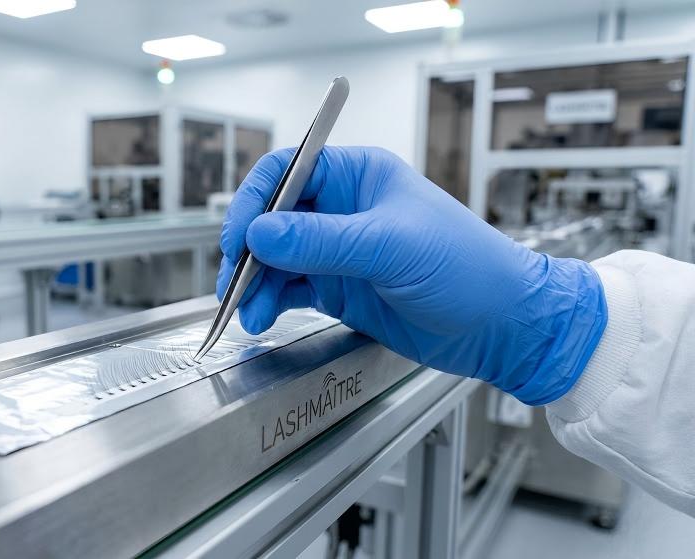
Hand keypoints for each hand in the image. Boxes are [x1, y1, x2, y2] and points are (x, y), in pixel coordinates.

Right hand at [218, 146, 606, 404]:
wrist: (503, 327)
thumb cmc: (468, 268)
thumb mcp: (392, 247)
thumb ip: (322, 241)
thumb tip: (260, 232)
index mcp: (358, 176)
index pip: (287, 172)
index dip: (255, 201)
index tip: (239, 236)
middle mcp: (342, 209)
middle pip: (272, 218)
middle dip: (248, 249)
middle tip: (234, 280)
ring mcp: (337, 251)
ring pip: (275, 258)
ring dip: (255, 283)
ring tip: (248, 311)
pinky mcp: (338, 288)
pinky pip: (289, 288)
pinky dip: (270, 302)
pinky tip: (260, 316)